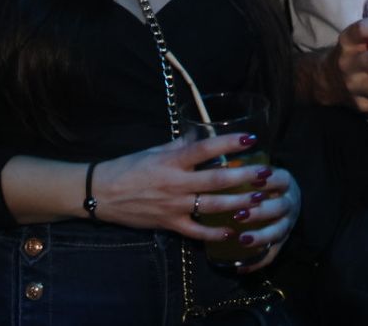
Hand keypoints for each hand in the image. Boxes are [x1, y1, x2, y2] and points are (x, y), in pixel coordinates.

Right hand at [91, 133, 273, 241]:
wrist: (100, 193)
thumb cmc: (129, 167)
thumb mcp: (154, 150)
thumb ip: (181, 144)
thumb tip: (204, 134)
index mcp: (172, 160)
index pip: (205, 148)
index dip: (228, 142)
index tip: (250, 138)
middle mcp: (175, 182)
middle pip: (216, 180)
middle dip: (244, 177)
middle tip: (266, 174)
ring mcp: (173, 205)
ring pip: (212, 206)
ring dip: (237, 203)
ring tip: (259, 200)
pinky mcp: (169, 224)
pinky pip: (196, 232)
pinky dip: (215, 233)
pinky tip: (233, 230)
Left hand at [233, 166, 299, 273]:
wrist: (287, 194)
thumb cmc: (265, 179)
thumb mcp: (261, 168)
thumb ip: (244, 165)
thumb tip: (222, 159)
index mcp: (284, 181)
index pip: (278, 180)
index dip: (267, 181)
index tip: (251, 182)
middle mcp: (290, 202)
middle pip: (279, 207)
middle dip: (259, 211)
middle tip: (238, 214)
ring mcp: (288, 223)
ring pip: (278, 231)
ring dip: (260, 236)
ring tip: (242, 239)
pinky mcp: (283, 240)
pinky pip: (273, 254)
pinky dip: (258, 262)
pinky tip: (241, 268)